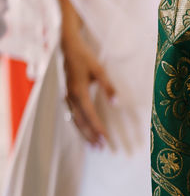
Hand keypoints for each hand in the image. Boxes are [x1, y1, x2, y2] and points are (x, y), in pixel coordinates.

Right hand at [61, 16, 114, 146]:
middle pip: (80, 121)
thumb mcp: (100, 70)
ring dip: (84, 133)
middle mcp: (70, 97)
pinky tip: (84, 132)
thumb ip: (109, 87)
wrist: (68, 47)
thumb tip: (116, 104)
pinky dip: (78, 125)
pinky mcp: (66, 95)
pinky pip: (72, 114)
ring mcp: (67, 97)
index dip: (97, 128)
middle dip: (90, 135)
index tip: (105, 139)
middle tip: (100, 148)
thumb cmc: (85, 58)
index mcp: (79, 91)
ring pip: (74, 120)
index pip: (90, 115)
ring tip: (93, 146)